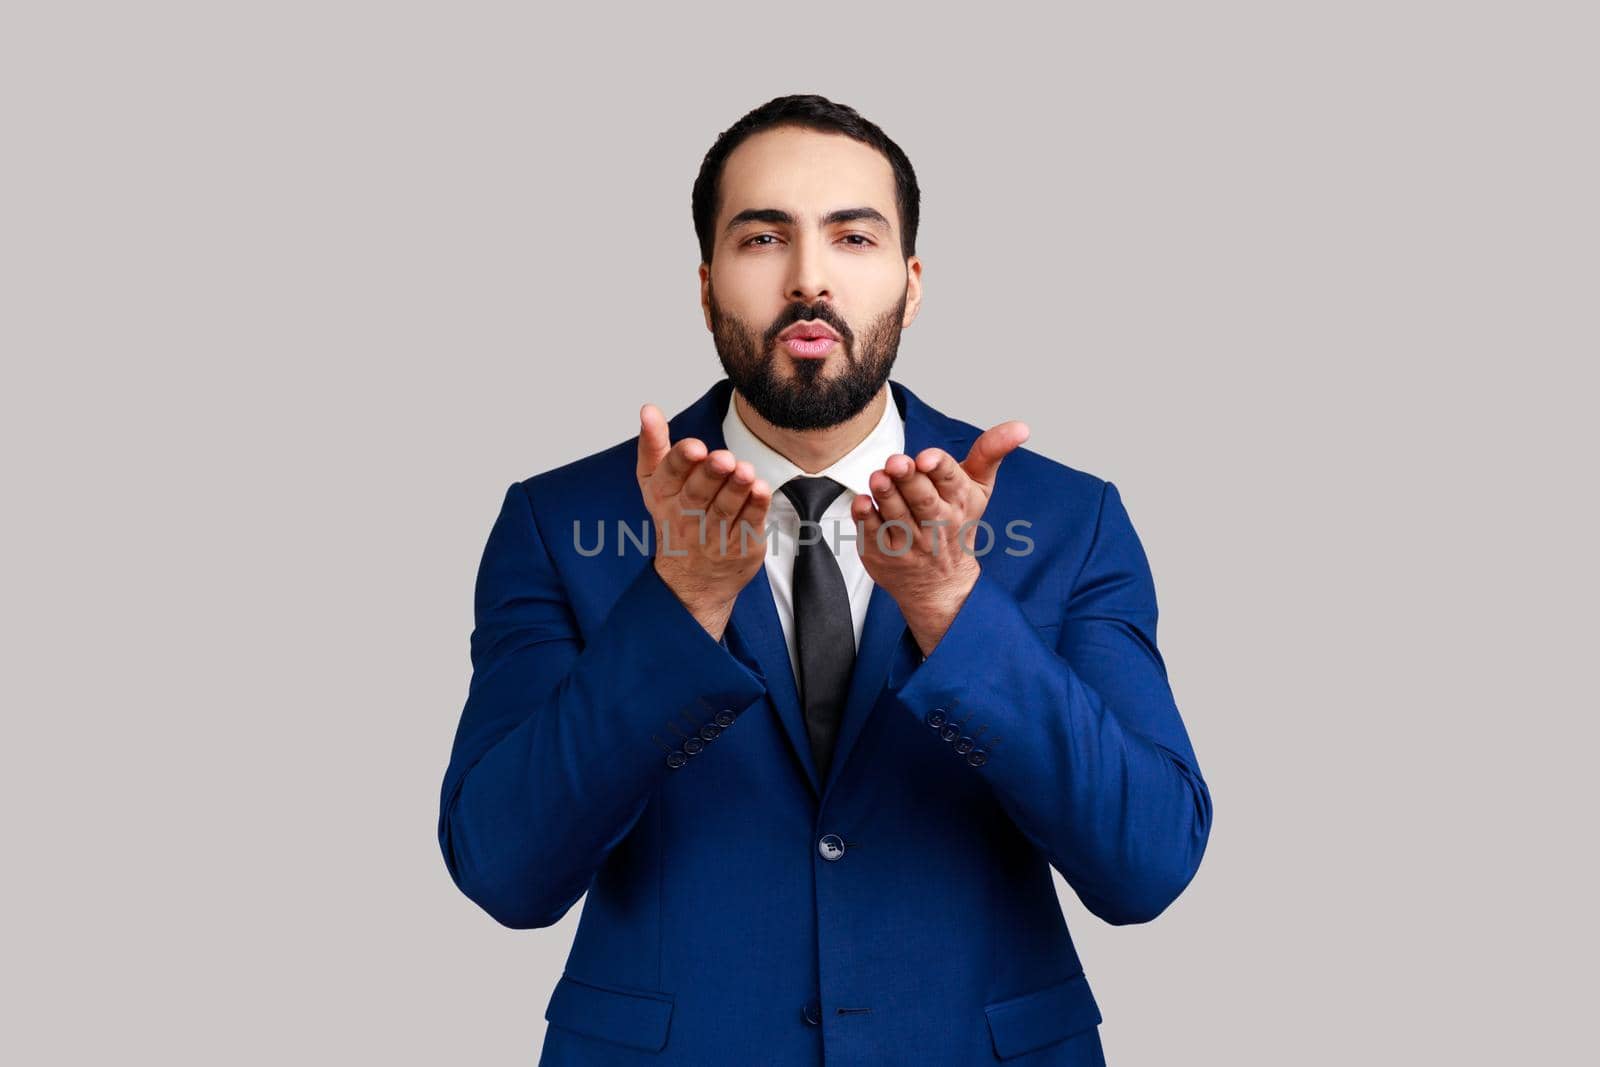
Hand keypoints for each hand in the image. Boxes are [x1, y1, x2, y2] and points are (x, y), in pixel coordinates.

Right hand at [637, 403, 772, 640]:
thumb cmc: (676, 518)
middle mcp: (686, 517)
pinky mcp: (740, 545)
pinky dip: (755, 507)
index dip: (682, 460)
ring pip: (725, 509)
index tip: (695, 446)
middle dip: (711, 474)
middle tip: (723, 458)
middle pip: (698, 493)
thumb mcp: (656, 483)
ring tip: (745, 471)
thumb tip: (648, 409)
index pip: (670, 476)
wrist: (692, 580)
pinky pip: (748, 524)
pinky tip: (761, 489)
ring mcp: (713, 535)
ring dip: (736, 489)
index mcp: (664, 497)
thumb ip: (654, 444)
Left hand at [851, 421, 1029, 654]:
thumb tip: (1022, 427)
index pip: (952, 481)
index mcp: (959, 502)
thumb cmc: (957, 525)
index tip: (927, 458)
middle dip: (909, 479)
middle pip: (923, 499)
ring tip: (878, 477)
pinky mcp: (884, 553)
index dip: (939, 468)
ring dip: (886, 494)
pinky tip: (862, 502)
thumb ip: (991, 452)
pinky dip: (866, 518)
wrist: (942, 585)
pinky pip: (872, 533)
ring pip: (896, 514)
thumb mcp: (979, 489)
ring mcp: (909, 541)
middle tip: (896, 462)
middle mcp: (936, 523)